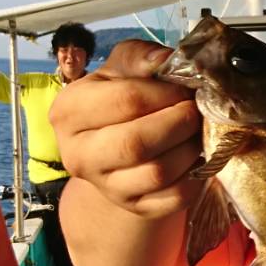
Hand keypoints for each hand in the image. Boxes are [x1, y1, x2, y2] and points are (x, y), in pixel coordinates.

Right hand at [49, 39, 203, 217]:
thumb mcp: (121, 69)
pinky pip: (175, 197)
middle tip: (195, 110)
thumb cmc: (118, 100)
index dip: (165, 92)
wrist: (114, 147)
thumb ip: (139, 57)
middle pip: (137, 142)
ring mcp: (104, 187)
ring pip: (158, 172)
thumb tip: (165, 59)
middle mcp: (78, 155)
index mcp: (69, 112)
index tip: (183, 88)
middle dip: (178, 122)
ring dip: (190, 147)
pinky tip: (196, 156)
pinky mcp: (134, 207)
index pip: (126, 100)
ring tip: (197, 131)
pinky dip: (196, 176)